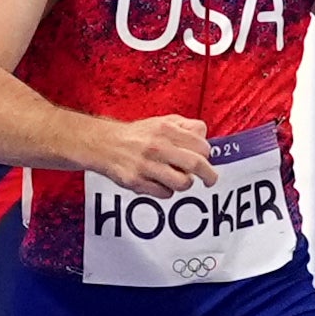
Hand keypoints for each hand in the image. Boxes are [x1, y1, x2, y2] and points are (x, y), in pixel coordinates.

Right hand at [91, 114, 215, 197]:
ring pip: (182, 183)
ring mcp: (146, 166)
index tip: (204, 158)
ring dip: (185, 183)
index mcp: (166, 129)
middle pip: (196, 165)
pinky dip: (166, 191)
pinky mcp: (137, 181)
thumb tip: (204, 137)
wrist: (104, 144)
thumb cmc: (137, 135)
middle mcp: (157, 147)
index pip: (201, 146)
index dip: (206, 154)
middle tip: (210, 180)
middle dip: (209, 175)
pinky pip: (164, 194)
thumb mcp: (162, 121)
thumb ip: (185, 126)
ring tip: (178, 179)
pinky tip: (160, 182)